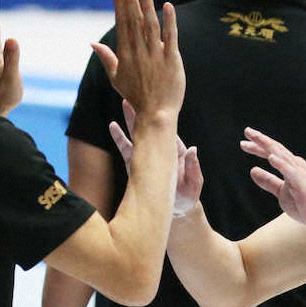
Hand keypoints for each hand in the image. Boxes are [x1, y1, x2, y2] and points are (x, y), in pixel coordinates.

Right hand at [92, 0, 185, 117]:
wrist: (156, 114)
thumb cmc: (136, 97)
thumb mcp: (116, 78)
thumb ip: (106, 58)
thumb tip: (93, 43)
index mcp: (125, 55)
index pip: (122, 25)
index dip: (120, 6)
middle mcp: (139, 53)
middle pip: (134, 22)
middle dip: (131, 1)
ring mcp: (156, 55)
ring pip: (151, 26)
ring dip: (147, 6)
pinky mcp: (172, 59)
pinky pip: (171, 36)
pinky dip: (169, 21)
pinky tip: (168, 6)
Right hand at [108, 99, 202, 214]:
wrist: (175, 212)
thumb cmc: (187, 198)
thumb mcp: (193, 185)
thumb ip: (193, 168)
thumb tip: (193, 148)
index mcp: (175, 151)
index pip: (168, 130)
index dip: (162, 117)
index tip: (156, 104)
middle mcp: (160, 150)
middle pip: (151, 126)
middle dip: (144, 111)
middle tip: (138, 94)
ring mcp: (147, 156)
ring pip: (137, 133)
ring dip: (131, 119)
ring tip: (124, 102)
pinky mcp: (135, 164)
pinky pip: (126, 148)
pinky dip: (119, 138)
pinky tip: (112, 126)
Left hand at [241, 127, 305, 232]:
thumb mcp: (282, 193)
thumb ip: (268, 181)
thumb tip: (252, 170)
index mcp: (291, 167)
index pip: (272, 154)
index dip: (257, 148)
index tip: (243, 143)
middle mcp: (296, 166)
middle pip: (275, 149)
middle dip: (260, 140)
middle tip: (246, 131)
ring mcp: (300, 172)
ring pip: (282, 155)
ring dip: (268, 146)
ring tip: (255, 137)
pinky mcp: (304, 182)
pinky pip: (291, 171)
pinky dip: (281, 163)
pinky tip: (271, 158)